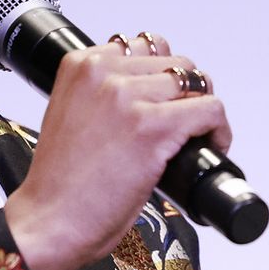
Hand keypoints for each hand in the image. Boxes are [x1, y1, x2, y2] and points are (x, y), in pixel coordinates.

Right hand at [3, 32, 230, 269]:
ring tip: (198, 138)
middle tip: (186, 124)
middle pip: (175, 64)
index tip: (166, 101)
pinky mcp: (153, 127)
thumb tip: (149, 91)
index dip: (162, 77)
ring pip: (196, 83)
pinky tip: (212, 146)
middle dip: (186, 93)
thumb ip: (101, 93)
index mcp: (80, 64)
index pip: (144, 47)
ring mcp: (128, 98)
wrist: (49, 222)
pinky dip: (219, 129)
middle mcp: (104, 73)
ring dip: (203, 110)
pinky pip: (209, 110)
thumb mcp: (72, 114)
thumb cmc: (60, 183)